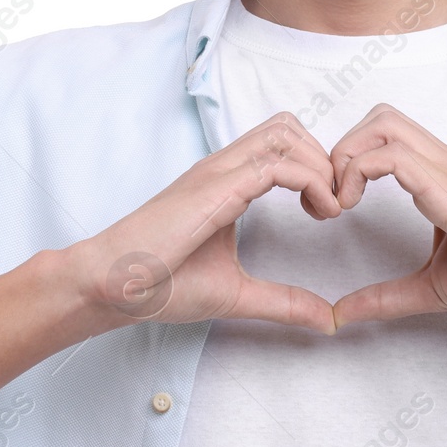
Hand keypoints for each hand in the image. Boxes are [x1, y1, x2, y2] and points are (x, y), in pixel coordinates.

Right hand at [71, 111, 339, 333]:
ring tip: (329, 208)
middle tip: (334, 204)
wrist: (112, 285)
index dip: (315, 167)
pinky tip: (319, 212)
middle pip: (288, 126)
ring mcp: (218, 172)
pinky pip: (276, 164)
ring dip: (320, 164)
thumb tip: (327, 321)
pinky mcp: (216, 188)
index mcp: (225, 181)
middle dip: (322, 157)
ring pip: (285, 133)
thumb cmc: (160, 285)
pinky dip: (310, 181)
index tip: (327, 211)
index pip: (281, 144)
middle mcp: (222, 167)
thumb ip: (284, 302)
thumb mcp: (237, 294)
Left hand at [326, 103, 446, 326]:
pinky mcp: (446, 186)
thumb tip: (340, 315)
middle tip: (333, 199)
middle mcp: (441, 163)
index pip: (386, 135)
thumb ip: (385, 297)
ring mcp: (445, 169)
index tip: (333, 207)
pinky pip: (390, 155)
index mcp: (439, 177)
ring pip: (382, 123)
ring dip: (346, 157)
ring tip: (340, 204)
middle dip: (343, 149)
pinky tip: (352, 209)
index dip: (349, 160)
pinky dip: (357, 173)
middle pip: (380, 116)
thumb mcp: (430, 287)